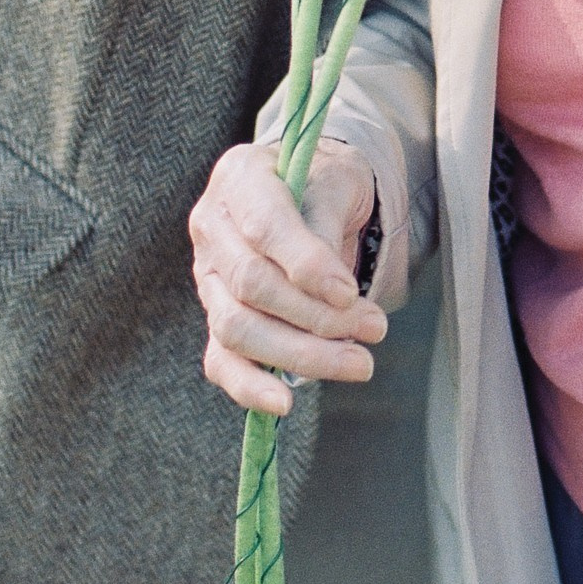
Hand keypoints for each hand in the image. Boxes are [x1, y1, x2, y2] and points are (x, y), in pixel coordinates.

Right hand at [189, 139, 384, 417]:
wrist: (312, 191)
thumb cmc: (325, 182)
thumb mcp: (336, 180)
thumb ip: (326, 225)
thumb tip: (333, 294)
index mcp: (239, 179)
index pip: (263, 227)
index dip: (306, 264)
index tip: (350, 293)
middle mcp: (211, 228)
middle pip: (251, 285)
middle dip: (317, 316)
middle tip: (375, 328)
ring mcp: (208, 278)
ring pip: (238, 328)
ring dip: (301, 354)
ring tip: (359, 364)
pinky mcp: (217, 319)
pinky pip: (221, 361)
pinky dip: (249, 386)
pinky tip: (284, 404)